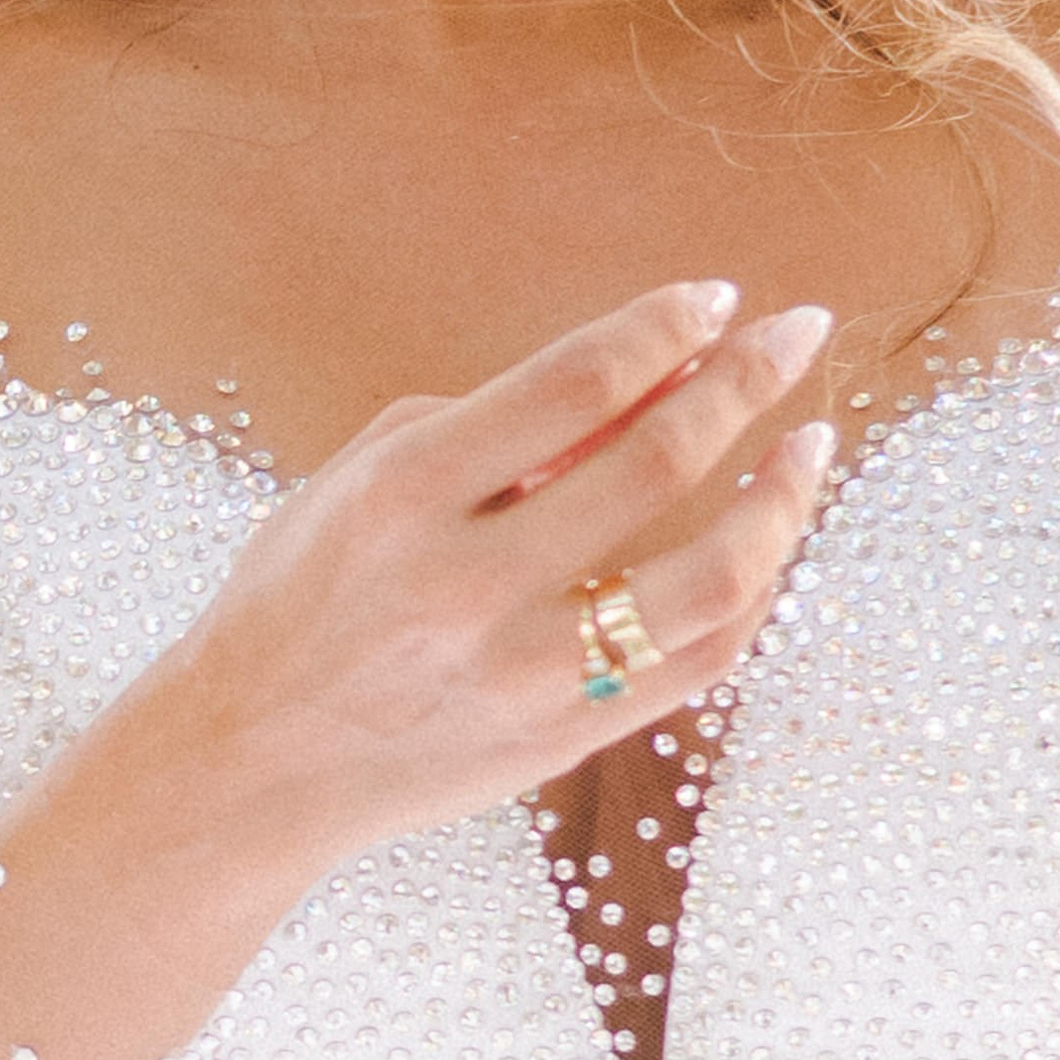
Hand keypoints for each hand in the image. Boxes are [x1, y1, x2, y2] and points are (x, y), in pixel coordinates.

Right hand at [148, 283, 835, 880]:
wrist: (249, 763)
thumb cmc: (303, 597)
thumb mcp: (366, 479)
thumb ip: (497, 426)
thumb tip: (647, 382)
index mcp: (404, 492)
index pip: (574, 384)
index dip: (663, 329)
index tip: (719, 296)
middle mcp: (467, 583)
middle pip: (655, 462)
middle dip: (746, 381)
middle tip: (799, 333)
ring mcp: (522, 673)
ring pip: (709, 580)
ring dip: (780, 502)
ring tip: (810, 446)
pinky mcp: (561, 740)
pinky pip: (697, 663)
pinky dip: (750, 595)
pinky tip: (769, 547)